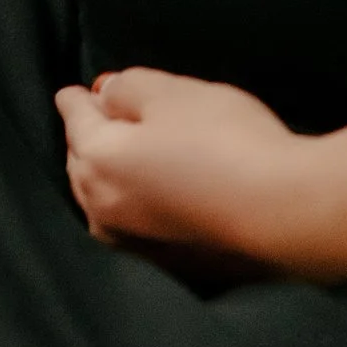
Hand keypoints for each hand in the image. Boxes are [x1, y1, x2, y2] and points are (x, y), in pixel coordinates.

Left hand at [58, 68, 325, 281]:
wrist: (275, 210)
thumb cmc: (223, 141)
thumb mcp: (174, 93)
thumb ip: (130, 88)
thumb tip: (105, 95)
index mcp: (99, 160)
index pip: (77, 121)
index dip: (76, 100)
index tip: (71, 92)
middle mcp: (103, 206)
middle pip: (82, 163)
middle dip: (85, 137)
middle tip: (97, 114)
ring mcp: (132, 239)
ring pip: (100, 197)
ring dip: (103, 172)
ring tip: (118, 151)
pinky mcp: (163, 258)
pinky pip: (128, 220)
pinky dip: (128, 198)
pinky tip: (146, 190)